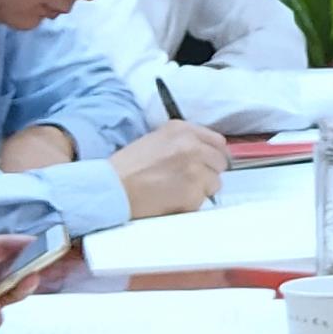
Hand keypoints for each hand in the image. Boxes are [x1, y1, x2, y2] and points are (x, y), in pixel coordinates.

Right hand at [111, 119, 231, 217]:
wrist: (112, 188)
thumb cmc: (128, 167)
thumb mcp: (156, 140)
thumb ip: (182, 142)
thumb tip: (205, 153)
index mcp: (183, 129)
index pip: (217, 142)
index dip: (212, 155)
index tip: (206, 164)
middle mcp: (192, 145)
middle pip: (220, 162)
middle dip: (208, 173)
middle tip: (188, 181)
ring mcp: (195, 168)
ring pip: (215, 183)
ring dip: (201, 190)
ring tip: (176, 191)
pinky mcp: (193, 192)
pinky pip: (202, 201)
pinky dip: (190, 204)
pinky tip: (171, 200)